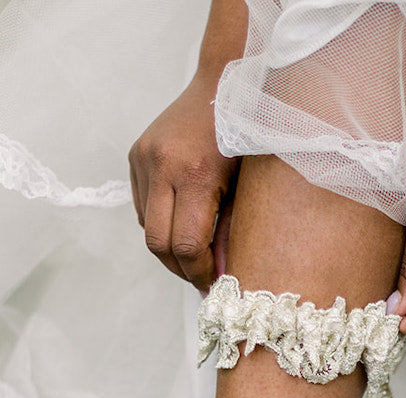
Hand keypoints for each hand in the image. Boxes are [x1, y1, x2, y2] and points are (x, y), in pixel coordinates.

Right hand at [129, 74, 238, 291]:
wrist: (224, 84)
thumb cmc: (249, 138)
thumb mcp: (249, 189)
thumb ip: (232, 232)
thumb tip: (222, 274)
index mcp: (196, 175)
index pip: (185, 246)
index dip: (198, 273)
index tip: (215, 285)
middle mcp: (162, 165)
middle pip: (158, 244)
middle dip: (180, 269)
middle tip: (202, 279)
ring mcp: (144, 158)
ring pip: (147, 227)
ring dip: (170, 249)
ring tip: (196, 255)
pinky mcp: (136, 155)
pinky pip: (143, 206)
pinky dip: (161, 224)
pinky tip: (184, 225)